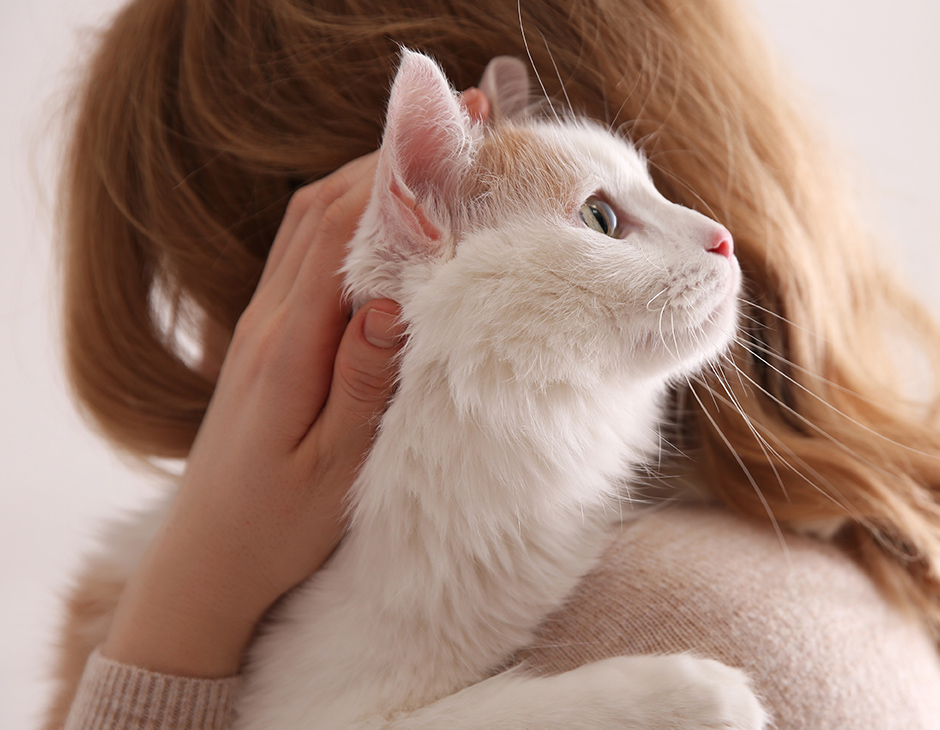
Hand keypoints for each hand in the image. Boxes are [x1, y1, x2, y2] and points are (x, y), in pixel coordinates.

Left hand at [100, 87, 490, 678]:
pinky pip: (303, 255)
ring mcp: (261, 327)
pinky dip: (346, 219)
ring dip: (366, 182)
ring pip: (309, 225)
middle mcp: (267, 323)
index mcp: (286, 349)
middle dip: (387, 160)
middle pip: (321, 210)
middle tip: (462, 129)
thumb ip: (361, 383)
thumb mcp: (332, 468)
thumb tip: (391, 301)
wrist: (208, 561)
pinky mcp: (266, 340)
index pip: (335, 234)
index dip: (391, 177)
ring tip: (433, 158)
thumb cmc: (276, 525)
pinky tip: (386, 220)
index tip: (452, 141)